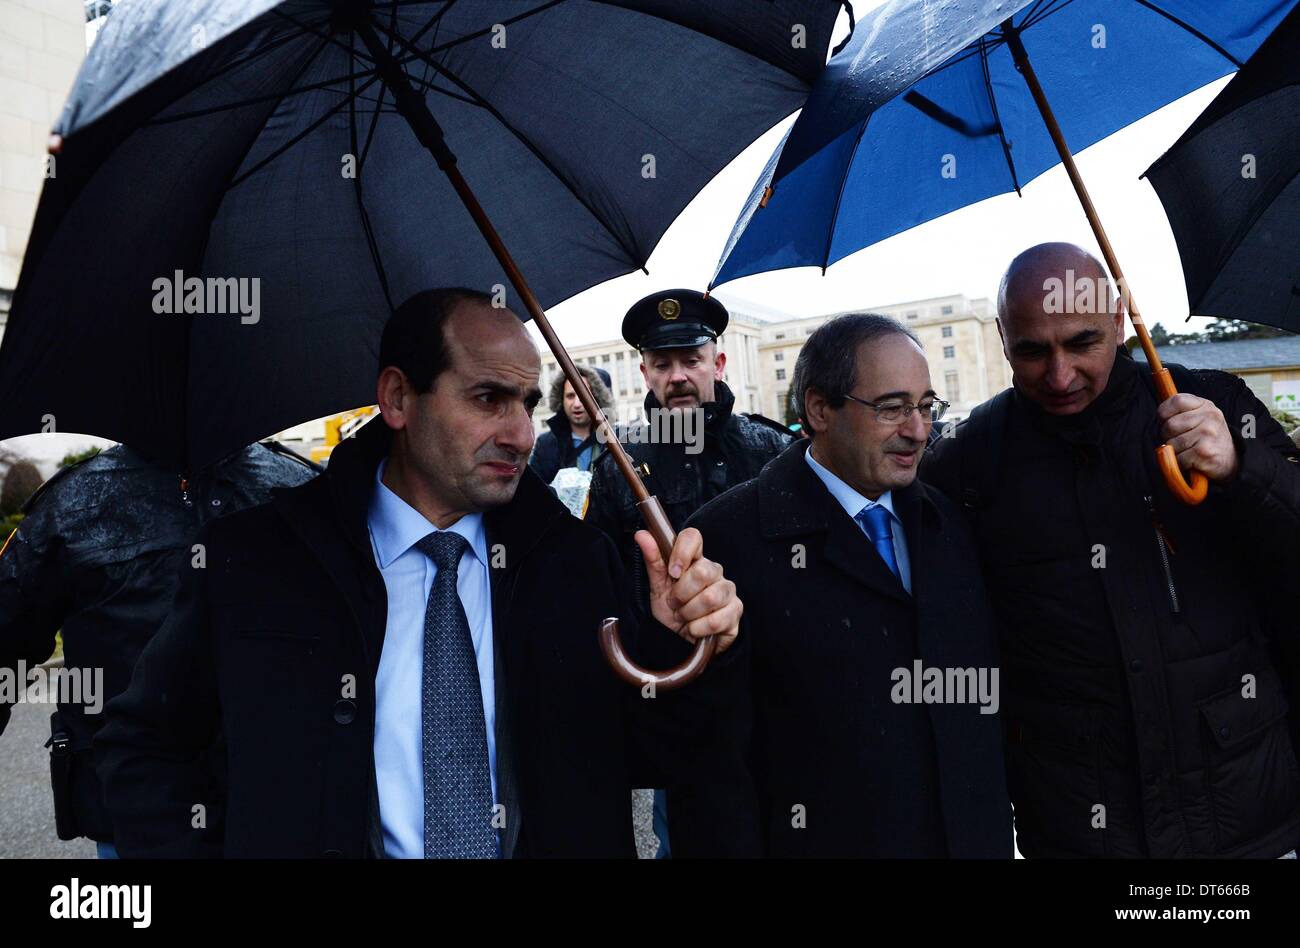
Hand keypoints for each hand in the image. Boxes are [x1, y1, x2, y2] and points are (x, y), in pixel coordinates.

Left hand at [635, 527, 740, 654]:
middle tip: (674, 604)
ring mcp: (728, 590)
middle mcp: (714, 571)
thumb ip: (653, 561)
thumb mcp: (658, 588)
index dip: (682, 552)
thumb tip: (642, 535)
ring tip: (684, 617)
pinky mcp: (735, 611)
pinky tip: (695, 629)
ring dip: (689, 613)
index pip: (693, 537)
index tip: (672, 572)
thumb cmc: (672, 610)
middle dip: (681, 594)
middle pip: (703, 571)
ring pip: (710, 598)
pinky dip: (698, 628)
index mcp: (694, 560)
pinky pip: (716, 620)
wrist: (681, 641)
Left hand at [1157, 392, 1238, 482]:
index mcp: (1205, 405)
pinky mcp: (1205, 452)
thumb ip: (1180, 411)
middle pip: (1170, 425)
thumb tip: (1159, 415)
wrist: (1230, 458)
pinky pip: (1178, 458)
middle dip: (1168, 436)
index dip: (1164, 413)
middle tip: (1179, 440)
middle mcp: (1209, 417)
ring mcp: (1208, 434)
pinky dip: (1181, 462)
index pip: (1176, 401)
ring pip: (1172, 444)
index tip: (1166, 420)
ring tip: (1188, 450)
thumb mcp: (1199, 416)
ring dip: (1174, 451)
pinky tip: (1192, 460)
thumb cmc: (1206, 437)